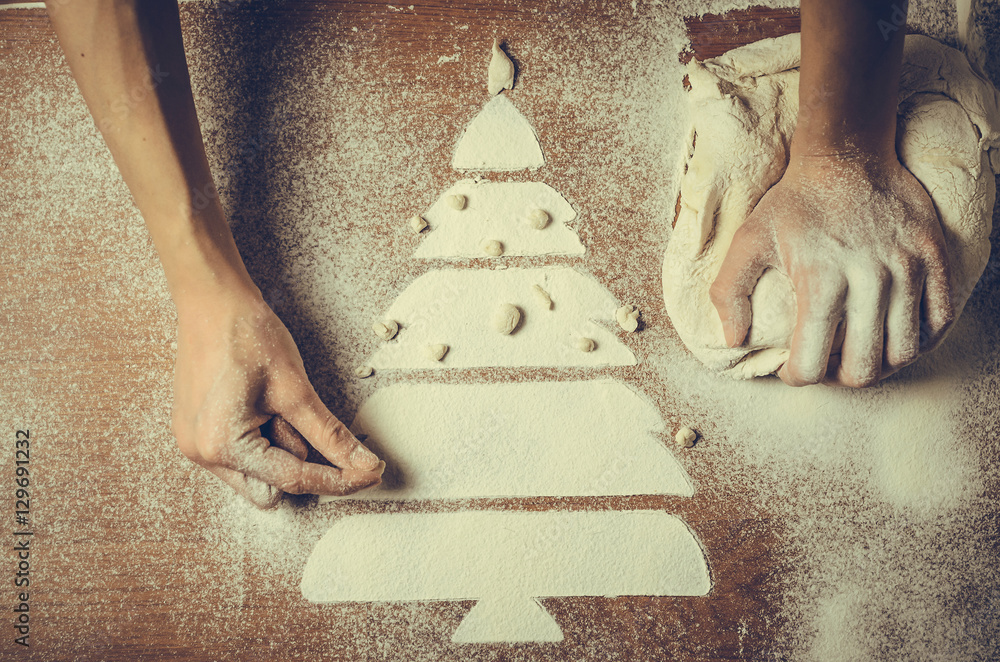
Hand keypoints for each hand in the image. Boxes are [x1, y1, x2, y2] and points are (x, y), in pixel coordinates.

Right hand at [171, 291, 383, 507]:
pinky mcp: (198, 432)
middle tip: (293, 411)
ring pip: (259, 471)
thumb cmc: (246, 336)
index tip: (370, 476)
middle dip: (295, 457)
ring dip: (278, 444)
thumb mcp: (296, 389)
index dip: (338, 479)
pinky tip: (263, 402)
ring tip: (273, 400)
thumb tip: (363, 464)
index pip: (293, 479)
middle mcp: (202, 453)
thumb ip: (330, 434)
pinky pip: (242, 453)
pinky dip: (262, 435)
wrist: (212, 301)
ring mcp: (196, 444)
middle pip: (272, 487)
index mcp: (222, 445)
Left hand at [710, 153, 953, 386]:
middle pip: (864, 368)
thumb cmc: (794, 203)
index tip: (792, 370)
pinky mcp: (934, 258)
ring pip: (904, 352)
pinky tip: (893, 335)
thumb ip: (728, 293)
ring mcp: (907, 269)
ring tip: (858, 353)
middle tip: (827, 364)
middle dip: (839, 378)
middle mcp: (868, 280)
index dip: (797, 377)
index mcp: (819, 282)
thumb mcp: (747, 241)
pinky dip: (918, 340)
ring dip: (879, 364)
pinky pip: (939, 321)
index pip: (812, 364)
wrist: (846, 154)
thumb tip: (732, 339)